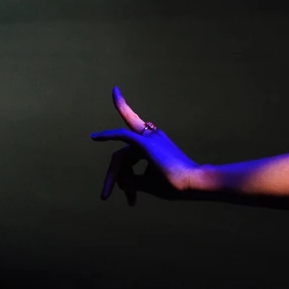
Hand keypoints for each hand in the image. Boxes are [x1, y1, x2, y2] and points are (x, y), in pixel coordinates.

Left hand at [88, 87, 200, 204]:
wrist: (193, 184)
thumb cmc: (176, 185)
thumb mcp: (150, 183)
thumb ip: (133, 180)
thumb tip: (118, 182)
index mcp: (155, 143)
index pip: (132, 131)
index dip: (123, 108)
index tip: (115, 92)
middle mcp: (152, 136)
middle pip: (122, 156)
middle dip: (112, 176)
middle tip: (103, 196)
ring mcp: (150, 138)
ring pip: (121, 158)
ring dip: (112, 178)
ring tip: (106, 195)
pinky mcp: (146, 143)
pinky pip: (122, 136)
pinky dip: (108, 135)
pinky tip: (95, 137)